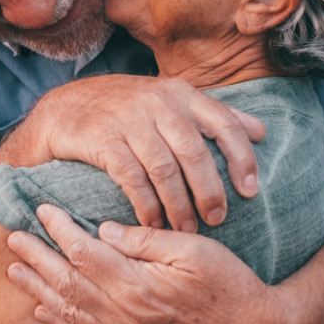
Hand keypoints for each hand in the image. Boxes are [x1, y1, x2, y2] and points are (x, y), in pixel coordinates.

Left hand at [5, 204, 278, 323]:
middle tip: (12, 237)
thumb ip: (146, 239)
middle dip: (36, 259)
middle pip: (67, 284)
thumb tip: (105, 228)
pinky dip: (61, 323)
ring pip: (70, 312)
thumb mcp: (194, 248)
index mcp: (137, 285)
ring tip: (14, 270)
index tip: (43, 208)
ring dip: (39, 290)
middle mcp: (124, 315)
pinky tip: (44, 310)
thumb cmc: (228, 285)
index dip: (60, 229)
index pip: (86, 253)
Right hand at [13, 75, 266, 232]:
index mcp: (181, 93)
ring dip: (178, 205)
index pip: (224, 123)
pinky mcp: (102, 138)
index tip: (250, 191)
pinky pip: (132, 178)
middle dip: (210, 190)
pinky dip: (146, 206)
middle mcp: (158, 102)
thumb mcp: (171, 103)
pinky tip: (153, 225)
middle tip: (218, 220)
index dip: (241, 158)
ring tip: (186, 230)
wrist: (63, 108)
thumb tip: (260, 131)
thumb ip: (213, 117)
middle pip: (195, 151)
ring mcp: (128, 119)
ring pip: (164, 168)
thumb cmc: (125, 111)